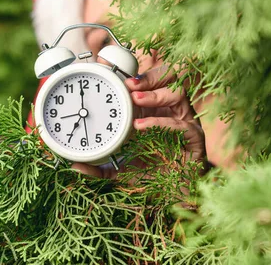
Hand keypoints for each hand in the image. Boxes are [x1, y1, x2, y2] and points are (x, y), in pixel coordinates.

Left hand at [72, 65, 206, 178]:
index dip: (138, 75)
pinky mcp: (195, 139)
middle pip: (169, 79)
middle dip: (149, 77)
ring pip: (178, 93)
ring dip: (155, 94)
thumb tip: (75, 166)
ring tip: (136, 98)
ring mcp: (185, 122)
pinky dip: (161, 122)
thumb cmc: (153, 175)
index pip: (152, 83)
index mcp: (155, 111)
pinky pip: (181, 124)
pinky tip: (143, 126)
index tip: (117, 74)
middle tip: (128, 84)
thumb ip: (100, 167)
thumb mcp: (121, 168)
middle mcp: (171, 112)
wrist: (177, 196)